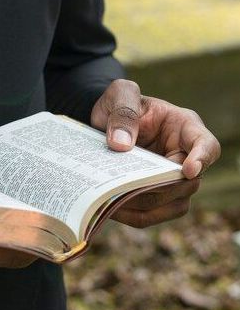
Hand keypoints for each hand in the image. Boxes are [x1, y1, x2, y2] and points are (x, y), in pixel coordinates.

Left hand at [90, 79, 220, 228]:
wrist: (103, 117)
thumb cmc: (118, 102)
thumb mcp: (119, 94)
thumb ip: (122, 113)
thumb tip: (122, 145)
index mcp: (184, 126)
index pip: (206, 145)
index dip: (202, 160)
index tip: (188, 170)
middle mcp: (184, 153)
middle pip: (188, 182)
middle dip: (160, 188)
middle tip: (129, 188)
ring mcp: (172, 176)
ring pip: (176, 203)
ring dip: (148, 207)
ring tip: (117, 203)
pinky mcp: (156, 191)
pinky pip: (155, 212)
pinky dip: (137, 215)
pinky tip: (113, 210)